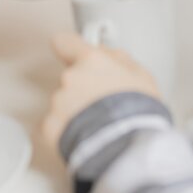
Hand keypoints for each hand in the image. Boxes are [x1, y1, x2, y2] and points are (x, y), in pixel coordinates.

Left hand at [42, 32, 160, 150]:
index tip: (73, 56)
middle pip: (69, 79)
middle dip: (82, 89)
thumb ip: (119, 58)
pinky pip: (56, 126)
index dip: (70, 50)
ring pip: (63, 103)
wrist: (130, 149)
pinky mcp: (50, 128)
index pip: (65, 42)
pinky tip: (88, 138)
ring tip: (99, 126)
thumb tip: (105, 53)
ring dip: (76, 112)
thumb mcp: (143, 76)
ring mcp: (58, 103)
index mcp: (91, 61)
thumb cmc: (141, 114)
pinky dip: (68, 132)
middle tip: (102, 106)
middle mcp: (70, 78)